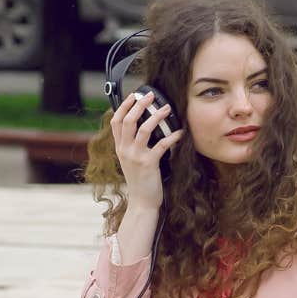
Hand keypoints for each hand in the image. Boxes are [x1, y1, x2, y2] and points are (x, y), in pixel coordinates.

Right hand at [111, 91, 183, 212]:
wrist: (142, 202)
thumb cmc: (140, 180)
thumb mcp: (130, 160)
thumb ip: (132, 145)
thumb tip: (143, 126)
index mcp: (120, 147)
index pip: (116, 121)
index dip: (124, 106)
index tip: (133, 95)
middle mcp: (125, 150)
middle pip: (128, 120)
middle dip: (139, 105)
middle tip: (151, 96)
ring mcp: (135, 157)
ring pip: (143, 129)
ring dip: (156, 116)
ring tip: (166, 108)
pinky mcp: (148, 164)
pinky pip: (161, 145)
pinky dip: (172, 136)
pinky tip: (180, 132)